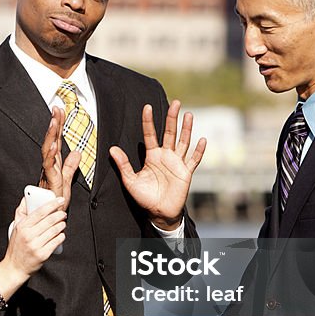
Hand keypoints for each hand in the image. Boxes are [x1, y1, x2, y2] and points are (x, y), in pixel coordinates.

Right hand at [5, 197, 65, 277]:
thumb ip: (21, 213)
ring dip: (62, 225)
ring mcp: (36, 245)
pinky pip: (56, 241)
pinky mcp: (43, 254)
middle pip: (49, 220)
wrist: (14, 267)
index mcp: (22, 227)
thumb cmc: (16, 247)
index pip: (40, 212)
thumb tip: (26, 198)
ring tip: (62, 223)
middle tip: (63, 213)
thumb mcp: (16, 228)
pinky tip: (61, 234)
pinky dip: (61, 236)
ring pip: (55, 230)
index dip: (52, 204)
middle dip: (60, 214)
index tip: (59, 200)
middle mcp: (29, 235)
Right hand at [39, 107, 80, 210]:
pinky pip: (49, 166)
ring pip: (48, 150)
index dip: (58, 125)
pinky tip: (53, 145)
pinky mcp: (49, 180)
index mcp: (54, 163)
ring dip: (51, 135)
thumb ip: (71, 166)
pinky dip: (50, 155)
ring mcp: (48, 172)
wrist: (50, 214)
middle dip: (54, 124)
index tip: (60, 110)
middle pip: (51, 140)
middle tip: (56, 109)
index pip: (56, 140)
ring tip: (54, 122)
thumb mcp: (67, 180)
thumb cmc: (55, 199)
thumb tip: (77, 152)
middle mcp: (49, 165)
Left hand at [110, 101, 205, 229]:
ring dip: (187, 129)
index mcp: (152, 156)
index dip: (149, 121)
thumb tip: (112, 148)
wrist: (159, 212)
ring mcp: (177, 163)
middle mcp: (166, 156)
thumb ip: (123, 164)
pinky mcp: (186, 173)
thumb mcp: (130, 180)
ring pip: (183, 142)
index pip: (150, 134)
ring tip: (189, 114)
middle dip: (172, 118)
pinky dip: (199, 151)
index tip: (147, 107)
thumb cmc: (144, 197)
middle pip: (170, 133)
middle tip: (175, 103)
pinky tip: (202, 140)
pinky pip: (194, 160)